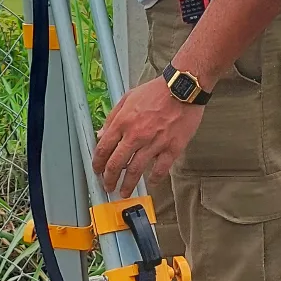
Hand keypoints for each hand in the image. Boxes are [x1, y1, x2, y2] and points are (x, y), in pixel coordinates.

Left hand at [92, 77, 204, 192]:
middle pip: (116, 164)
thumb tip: (101, 134)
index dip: (98, 163)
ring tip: (125, 192)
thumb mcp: (128, 97)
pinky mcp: (172, 148)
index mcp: (123, 121)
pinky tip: (151, 182)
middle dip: (109, 179)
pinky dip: (154, 179)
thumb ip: (113, 117)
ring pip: (136, 170)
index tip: (97, 170)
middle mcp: (136, 134)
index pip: (104, 148)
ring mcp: (154, 143)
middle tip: (108, 186)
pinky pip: (160, 169)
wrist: (183, 88)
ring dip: (128, 184)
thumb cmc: (157, 91)